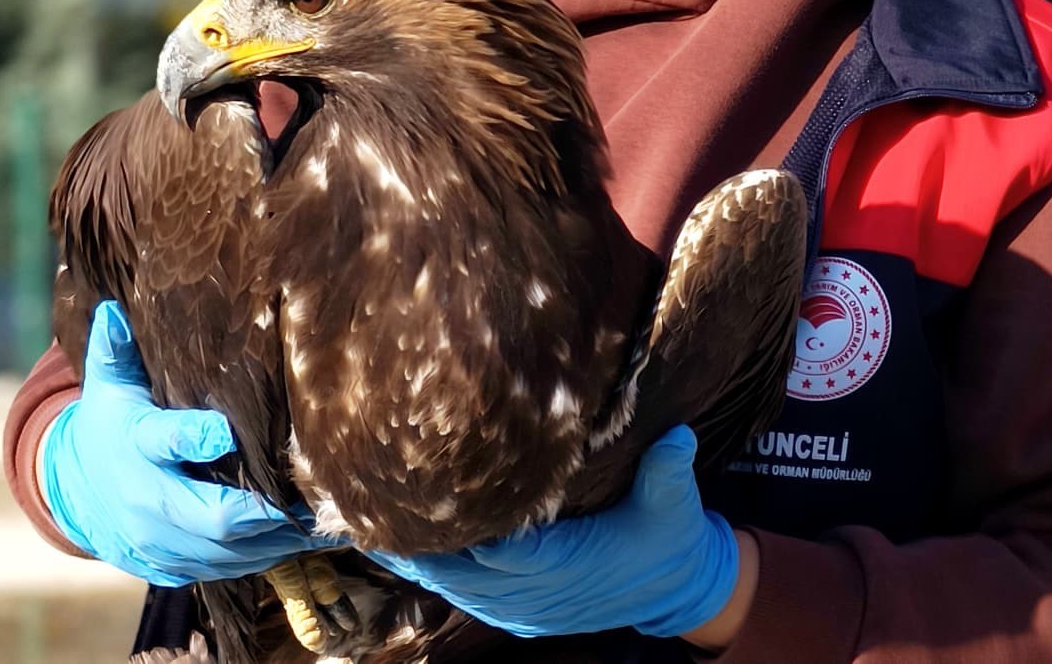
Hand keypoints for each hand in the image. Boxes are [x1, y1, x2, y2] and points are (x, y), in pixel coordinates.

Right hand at [40, 300, 334, 585]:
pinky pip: (227, 570)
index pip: (166, 441)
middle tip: (315, 491)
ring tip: (326, 516)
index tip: (228, 432)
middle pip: (212, 515)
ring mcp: (159, 544)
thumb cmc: (111, 423)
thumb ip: (115, 350)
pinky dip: (267, 554)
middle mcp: (146, 501)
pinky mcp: (173, 568)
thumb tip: (113, 309)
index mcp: (135, 446)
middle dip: (265, 507)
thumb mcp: (109, 385)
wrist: (79, 493)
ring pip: (228, 551)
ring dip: (278, 535)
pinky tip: (303, 534)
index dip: (195, 437)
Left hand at [366, 425, 739, 638]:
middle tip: (377, 505)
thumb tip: (678, 437)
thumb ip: (669, 470)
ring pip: (459, 589)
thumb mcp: (675, 503)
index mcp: (573, 565)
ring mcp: (528, 609)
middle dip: (423, 543)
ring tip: (374, 524)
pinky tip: (405, 550)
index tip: (428, 497)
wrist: (677, 588)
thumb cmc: (671, 537)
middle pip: (467, 572)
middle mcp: (542, 595)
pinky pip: (467, 598)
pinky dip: (436, 574)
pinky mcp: (520, 613)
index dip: (466, 530)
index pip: (507, 551)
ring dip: (420, 561)